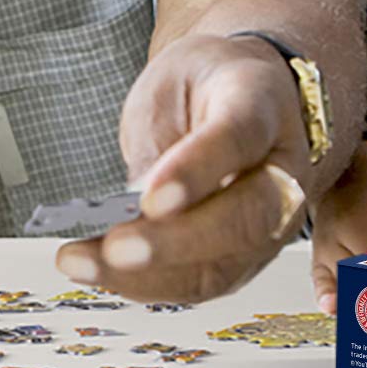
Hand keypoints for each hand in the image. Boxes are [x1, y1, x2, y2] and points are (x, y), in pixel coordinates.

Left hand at [55, 33, 313, 302]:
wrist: (239, 96)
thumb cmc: (204, 87)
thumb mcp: (174, 83)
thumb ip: (162, 140)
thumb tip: (134, 204)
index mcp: (263, 106)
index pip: (239, 139)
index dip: (196, 170)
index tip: (151, 197)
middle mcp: (282, 170)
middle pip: (247, 218)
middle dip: (175, 242)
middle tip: (115, 247)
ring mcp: (271, 222)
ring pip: (223, 265)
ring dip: (148, 276)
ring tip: (84, 263)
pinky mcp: (243, 257)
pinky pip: (198, 283)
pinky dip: (144, 284)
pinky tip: (99, 270)